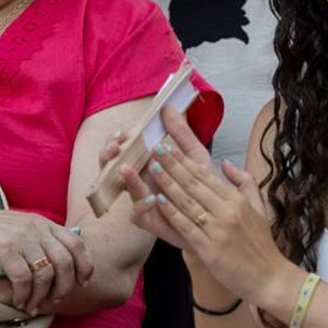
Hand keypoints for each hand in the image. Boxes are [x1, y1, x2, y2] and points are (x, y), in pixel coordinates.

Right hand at [0, 207, 92, 313]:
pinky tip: (19, 301)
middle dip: (64, 286)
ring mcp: (19, 237)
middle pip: (65, 262)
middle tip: (55, 300)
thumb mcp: (16, 227)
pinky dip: (24, 295)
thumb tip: (56, 262)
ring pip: (45, 274)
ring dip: (41, 296)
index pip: (77, 243)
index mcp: (41, 221)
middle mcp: (34, 227)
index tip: (82, 283)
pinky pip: (23, 279)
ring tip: (33, 306)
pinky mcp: (3, 249)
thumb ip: (37, 239)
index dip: (84, 266)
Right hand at [112, 106, 217, 250]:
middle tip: (115, 147)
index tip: (122, 132)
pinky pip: (137, 214)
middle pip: (113, 165)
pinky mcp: (150, 220)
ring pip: (122, 189)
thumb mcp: (195, 155)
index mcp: (147, 163)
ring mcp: (142, 200)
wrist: (219, 218)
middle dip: (108, 155)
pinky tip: (152, 196)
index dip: (118, 139)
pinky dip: (142, 205)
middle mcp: (141, 180)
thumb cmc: (205, 187)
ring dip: (122, 178)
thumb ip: (181, 133)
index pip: (124, 147)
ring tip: (126, 168)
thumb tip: (168, 108)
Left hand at [124, 108, 297, 306]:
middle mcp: (227, 211)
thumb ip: (244, 183)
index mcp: (237, 200)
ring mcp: (218, 230)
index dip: (185, 161)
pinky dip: (171, 213)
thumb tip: (226, 162)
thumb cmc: (261, 245)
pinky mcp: (209, 249)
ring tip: (152, 169)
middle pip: (194, 184)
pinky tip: (158, 201)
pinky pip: (186, 226)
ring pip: (188, 202)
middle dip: (172, 165)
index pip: (206, 175)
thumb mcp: (259, 209)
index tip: (169, 148)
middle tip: (155, 150)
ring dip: (168, 184)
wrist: (269, 278)